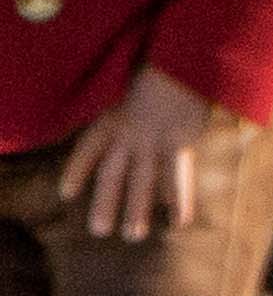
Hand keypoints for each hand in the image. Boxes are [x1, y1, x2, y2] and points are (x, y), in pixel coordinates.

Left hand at [68, 66, 218, 242]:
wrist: (181, 59)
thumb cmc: (159, 65)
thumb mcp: (129, 84)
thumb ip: (125, 104)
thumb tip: (124, 113)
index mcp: (113, 118)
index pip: (88, 150)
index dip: (78, 172)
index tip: (67, 194)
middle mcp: (129, 135)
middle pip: (113, 175)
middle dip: (106, 204)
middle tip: (99, 231)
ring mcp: (153, 141)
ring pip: (141, 182)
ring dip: (136, 211)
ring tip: (132, 236)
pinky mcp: (179, 144)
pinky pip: (177, 178)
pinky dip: (179, 201)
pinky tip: (180, 223)